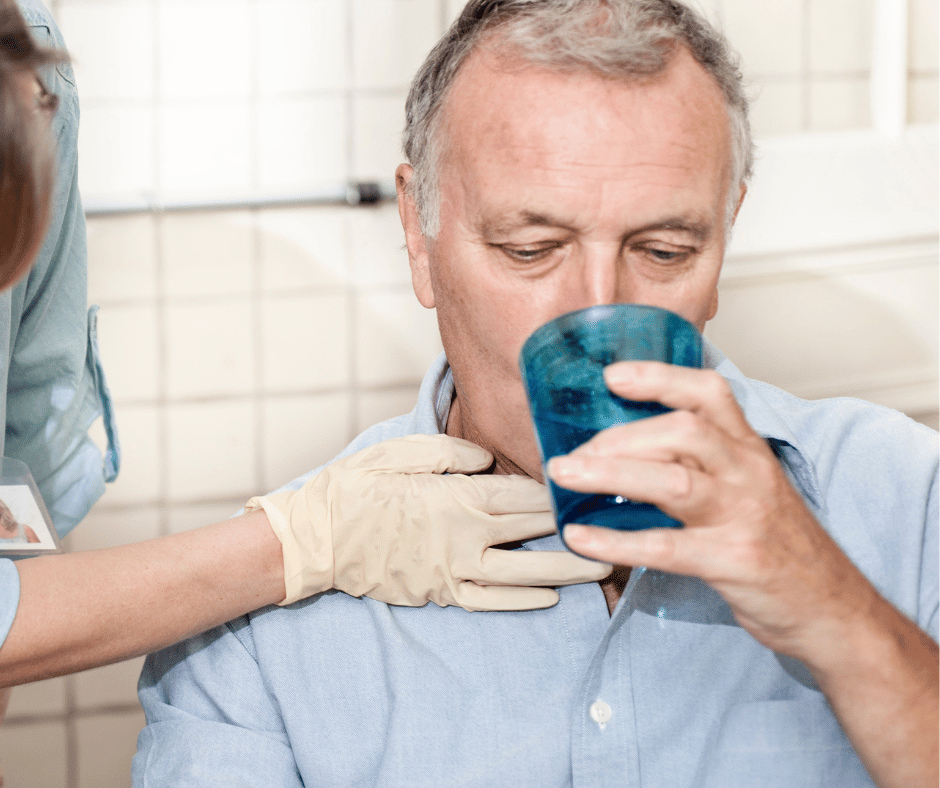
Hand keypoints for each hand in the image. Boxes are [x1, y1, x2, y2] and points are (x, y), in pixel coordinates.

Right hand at [248, 434, 610, 610]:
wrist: (314, 540)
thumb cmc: (354, 488)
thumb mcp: (398, 452)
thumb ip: (450, 453)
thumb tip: (488, 460)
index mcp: (457, 498)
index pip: (524, 495)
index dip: (561, 493)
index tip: (593, 487)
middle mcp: (464, 538)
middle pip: (534, 535)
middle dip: (576, 531)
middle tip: (618, 529)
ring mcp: (454, 571)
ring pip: (524, 575)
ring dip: (565, 571)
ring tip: (603, 569)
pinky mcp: (441, 593)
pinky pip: (491, 601)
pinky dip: (523, 601)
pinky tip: (550, 598)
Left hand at [547, 361, 880, 663]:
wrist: (833, 609)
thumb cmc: (777, 543)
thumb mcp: (750, 488)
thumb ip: (703, 464)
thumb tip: (624, 452)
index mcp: (749, 450)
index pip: (710, 393)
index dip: (661, 377)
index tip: (613, 376)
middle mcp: (749, 474)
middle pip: (683, 431)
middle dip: (620, 436)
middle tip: (574, 453)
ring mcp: (743, 517)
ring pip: (672, 481)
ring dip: (610, 473)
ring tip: (565, 475)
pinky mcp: (733, 561)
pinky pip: (666, 546)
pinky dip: (617, 541)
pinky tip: (581, 538)